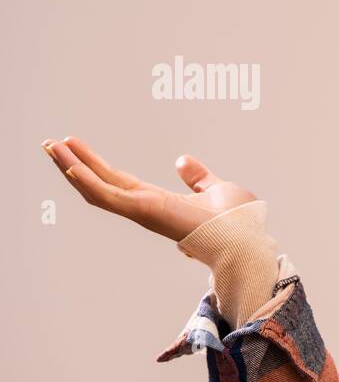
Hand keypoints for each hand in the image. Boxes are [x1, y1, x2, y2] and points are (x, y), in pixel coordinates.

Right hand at [40, 135, 257, 242]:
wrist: (246, 238)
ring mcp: (143, 211)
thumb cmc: (236, 222)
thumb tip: (181, 161)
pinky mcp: (145, 211)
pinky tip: (70, 165)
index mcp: (158, 202)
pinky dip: (88, 181)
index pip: (118, 182)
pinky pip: (109, 195)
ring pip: (98, 189)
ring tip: (51, 146)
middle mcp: (145, 207)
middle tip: (50, 143)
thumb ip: (197, 178)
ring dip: (73, 167)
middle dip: (74, 163)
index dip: (95, 165)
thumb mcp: (215, 189)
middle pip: (101, 183)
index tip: (76, 147)